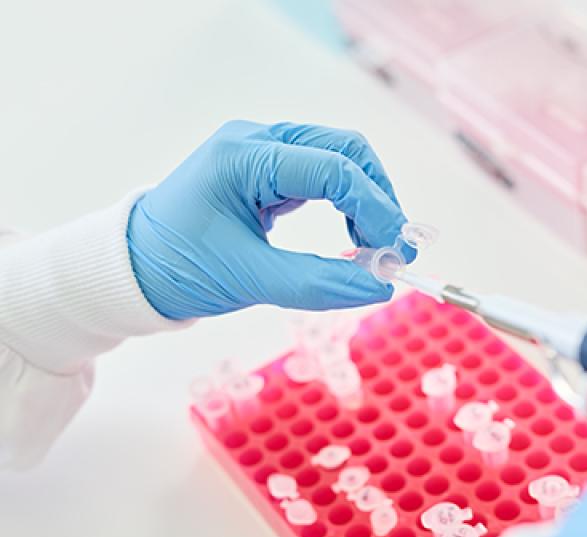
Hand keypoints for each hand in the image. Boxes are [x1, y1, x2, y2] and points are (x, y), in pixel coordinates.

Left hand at [127, 120, 413, 319]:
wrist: (132, 268)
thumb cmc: (178, 269)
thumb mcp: (249, 281)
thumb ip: (318, 283)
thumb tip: (380, 287)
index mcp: (243, 157)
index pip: (333, 169)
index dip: (376, 209)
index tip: (397, 253)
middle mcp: (255, 141)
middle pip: (344, 150)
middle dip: (378, 197)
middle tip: (395, 248)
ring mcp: (260, 150)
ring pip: (338, 157)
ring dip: (366, 199)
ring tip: (374, 247)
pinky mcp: (265, 169)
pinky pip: (322, 174)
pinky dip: (346, 203)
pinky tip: (352, 237)